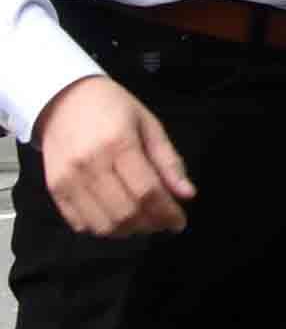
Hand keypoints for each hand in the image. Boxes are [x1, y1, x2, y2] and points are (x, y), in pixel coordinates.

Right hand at [34, 74, 194, 238]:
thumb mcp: (148, 124)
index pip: (147, 191)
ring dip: (127, 230)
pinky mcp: (54, 189)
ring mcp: (69, 179)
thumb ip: (168, 161)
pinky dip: (101, 228)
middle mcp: (90, 164)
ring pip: (103, 225)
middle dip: (150, 224)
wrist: (63, 98)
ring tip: (139, 219)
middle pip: (126, 213)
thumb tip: (187, 194)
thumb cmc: (110, 107)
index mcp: (118, 143)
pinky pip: (80, 224)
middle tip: (161, 220)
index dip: (167, 213)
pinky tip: (114, 215)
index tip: (178, 221)